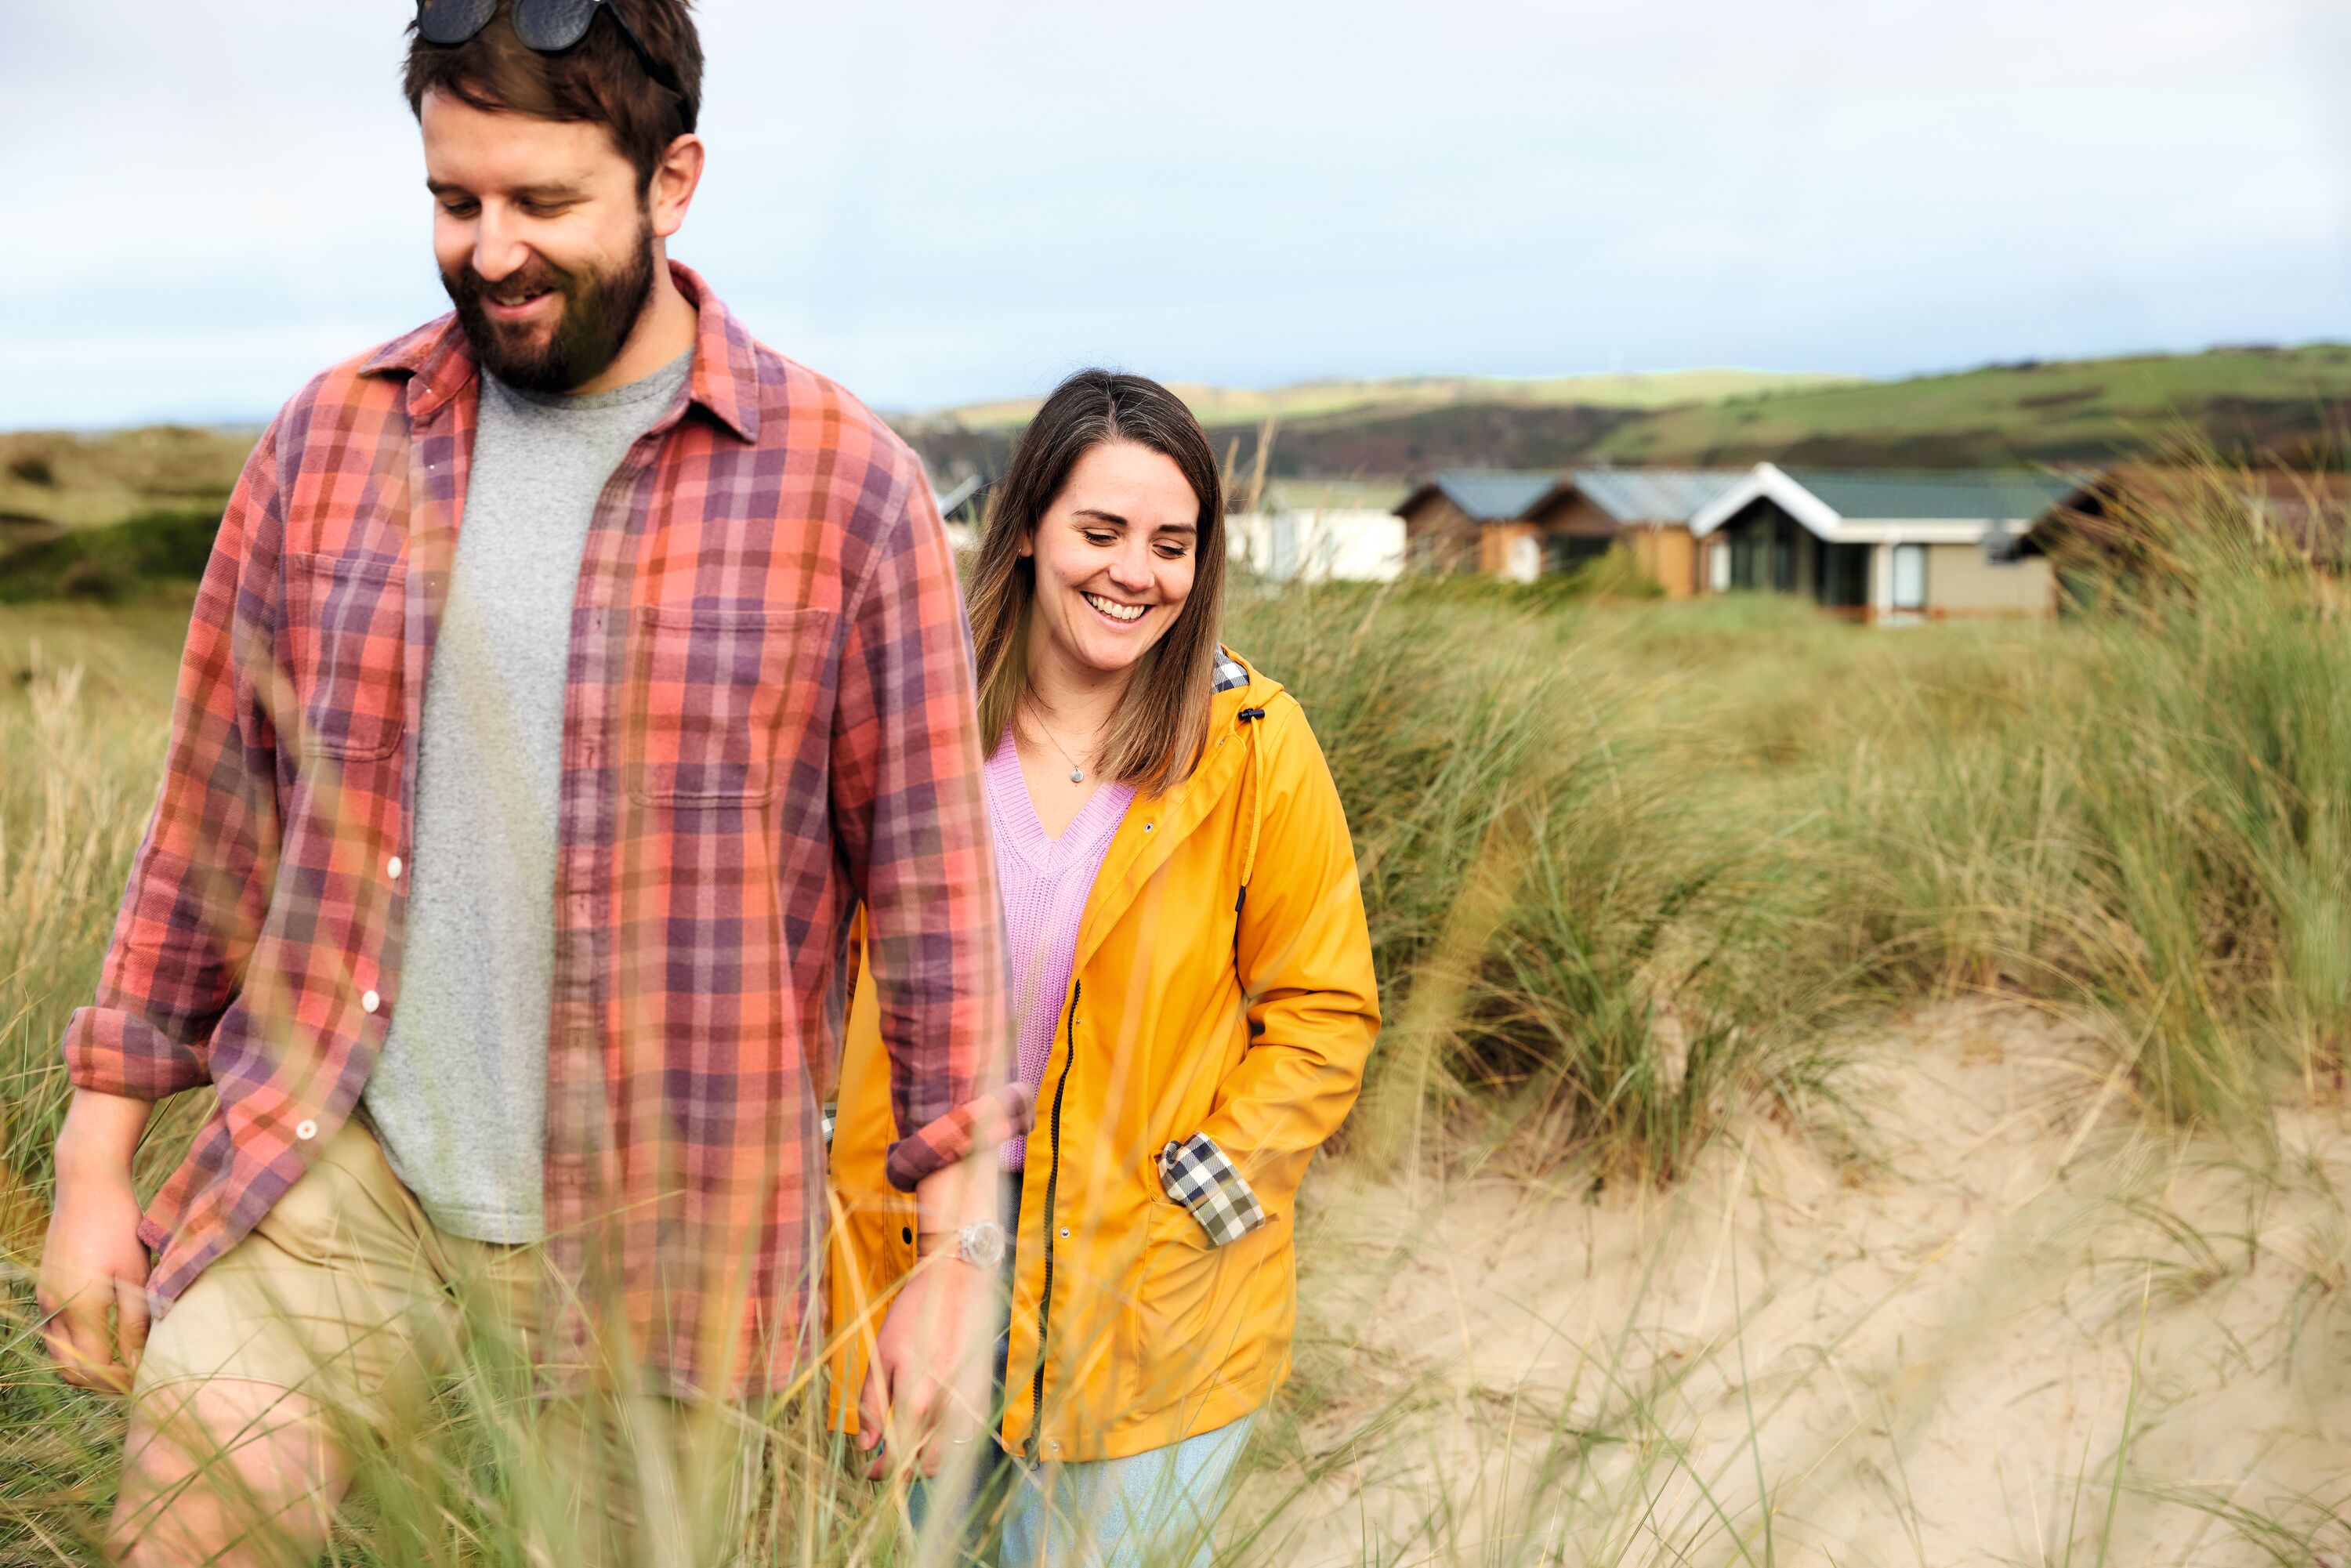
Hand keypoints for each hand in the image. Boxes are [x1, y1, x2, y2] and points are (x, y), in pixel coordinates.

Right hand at [38, 1160, 152, 1392]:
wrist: (87, 1186)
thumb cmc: (120, 1226)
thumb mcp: (136, 1273)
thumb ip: (136, 1321)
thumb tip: (138, 1363)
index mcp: (80, 1309)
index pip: (93, 1370)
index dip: (119, 1382)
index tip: (146, 1379)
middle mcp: (56, 1310)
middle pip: (71, 1370)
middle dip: (101, 1381)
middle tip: (134, 1377)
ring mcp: (47, 1300)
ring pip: (60, 1354)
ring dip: (87, 1365)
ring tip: (123, 1359)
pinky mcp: (47, 1290)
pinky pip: (58, 1334)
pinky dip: (78, 1346)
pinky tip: (107, 1335)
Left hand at [856, 1255, 993, 1479]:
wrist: (957, 1284)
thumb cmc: (914, 1316)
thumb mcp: (881, 1355)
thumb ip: (872, 1403)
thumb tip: (866, 1445)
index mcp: (917, 1395)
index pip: (898, 1453)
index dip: (882, 1470)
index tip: (871, 1471)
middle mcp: (946, 1404)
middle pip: (927, 1464)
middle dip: (905, 1472)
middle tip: (888, 1466)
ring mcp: (969, 1401)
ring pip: (950, 1455)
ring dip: (928, 1462)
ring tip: (910, 1452)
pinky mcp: (983, 1394)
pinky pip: (969, 1437)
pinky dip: (951, 1446)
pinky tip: (936, 1437)